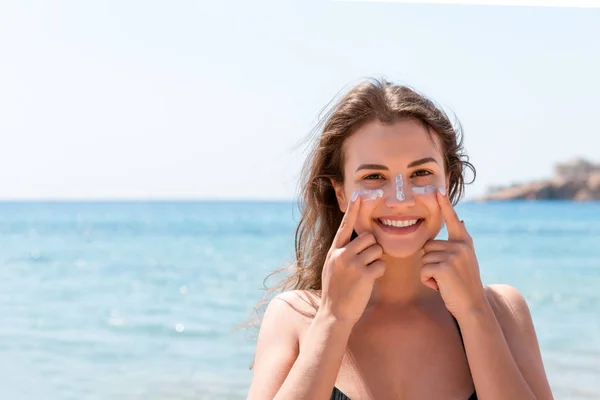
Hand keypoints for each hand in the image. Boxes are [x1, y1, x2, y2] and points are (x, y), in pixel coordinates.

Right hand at [320, 193, 385, 324]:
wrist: (334, 313)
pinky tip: (370, 280)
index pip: (344, 226)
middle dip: (372, 248)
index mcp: (334, 251)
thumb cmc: (336, 291)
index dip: (353, 211)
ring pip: (376, 250)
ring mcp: (352, 264)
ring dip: (376, 260)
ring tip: (366, 272)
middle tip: (367, 262)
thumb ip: (342, 253)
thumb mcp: (332, 267)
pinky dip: (379, 271)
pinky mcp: (364, 275)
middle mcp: (342, 254)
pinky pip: (381, 264)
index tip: (359, 196)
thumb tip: (357, 242)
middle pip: (368, 238)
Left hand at [420, 188, 486, 318]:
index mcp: (464, 242)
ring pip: (424, 259)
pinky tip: (441, 286)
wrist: (472, 306)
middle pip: (427, 246)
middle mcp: (460, 246)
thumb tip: (462, 220)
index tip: (438, 190)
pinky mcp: (444, 267)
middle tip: (446, 276)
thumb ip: (461, 240)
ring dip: (429, 273)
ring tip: (445, 281)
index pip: (453, 220)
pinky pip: (423, 270)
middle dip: (430, 263)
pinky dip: (427, 281)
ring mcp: (452, 255)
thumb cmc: (464, 284)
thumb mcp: (467, 259)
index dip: (445, 205)